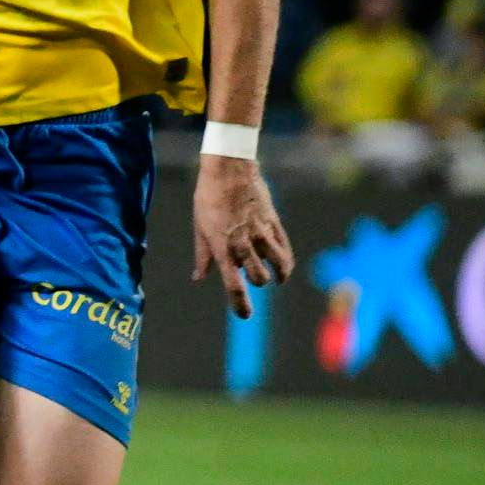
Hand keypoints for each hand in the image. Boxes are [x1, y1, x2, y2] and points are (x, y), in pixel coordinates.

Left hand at [191, 153, 294, 318]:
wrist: (229, 169)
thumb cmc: (208, 198)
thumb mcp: (199, 227)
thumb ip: (202, 256)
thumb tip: (199, 278)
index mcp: (221, 247)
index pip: (233, 285)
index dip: (240, 304)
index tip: (245, 315)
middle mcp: (243, 244)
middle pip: (258, 278)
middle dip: (256, 284)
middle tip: (253, 281)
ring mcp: (261, 234)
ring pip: (277, 266)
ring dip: (276, 275)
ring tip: (275, 278)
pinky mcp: (274, 223)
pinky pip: (285, 248)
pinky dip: (286, 261)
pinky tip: (283, 265)